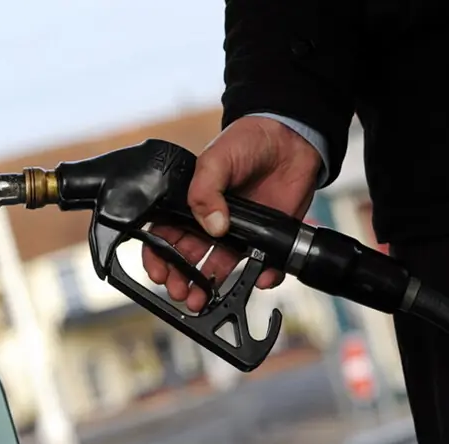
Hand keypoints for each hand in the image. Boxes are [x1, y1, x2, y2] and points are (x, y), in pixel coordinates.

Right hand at [142, 116, 322, 312]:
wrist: (291, 138)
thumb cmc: (247, 141)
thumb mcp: (216, 158)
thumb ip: (205, 191)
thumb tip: (212, 226)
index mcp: (190, 202)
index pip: (164, 234)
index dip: (157, 255)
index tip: (158, 272)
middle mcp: (210, 221)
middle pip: (187, 259)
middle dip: (180, 279)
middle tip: (181, 291)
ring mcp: (237, 233)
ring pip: (218, 269)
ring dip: (209, 287)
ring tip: (204, 300)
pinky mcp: (264, 238)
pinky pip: (261, 265)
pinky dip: (261, 277)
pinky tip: (258, 278)